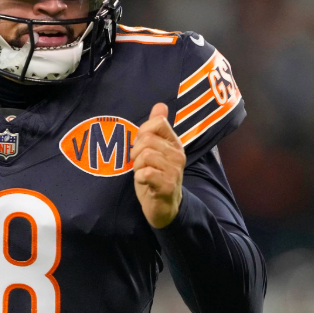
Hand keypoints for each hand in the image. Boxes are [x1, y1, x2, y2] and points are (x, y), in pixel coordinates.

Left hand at [132, 103, 185, 228]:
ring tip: (143, 173)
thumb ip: (156, 128)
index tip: (142, 146)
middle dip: (136, 152)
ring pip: (145, 155)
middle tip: (140, 164)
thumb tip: (160, 105)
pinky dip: (140, 177)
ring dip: (138, 166)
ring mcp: (174, 170)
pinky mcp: (167, 185)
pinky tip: (145, 182)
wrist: (164, 207)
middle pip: (147, 140)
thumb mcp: (155, 149)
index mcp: (174, 143)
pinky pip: (146, 172)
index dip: (143, 132)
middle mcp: (177, 155)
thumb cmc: (156, 176)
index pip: (158, 123)